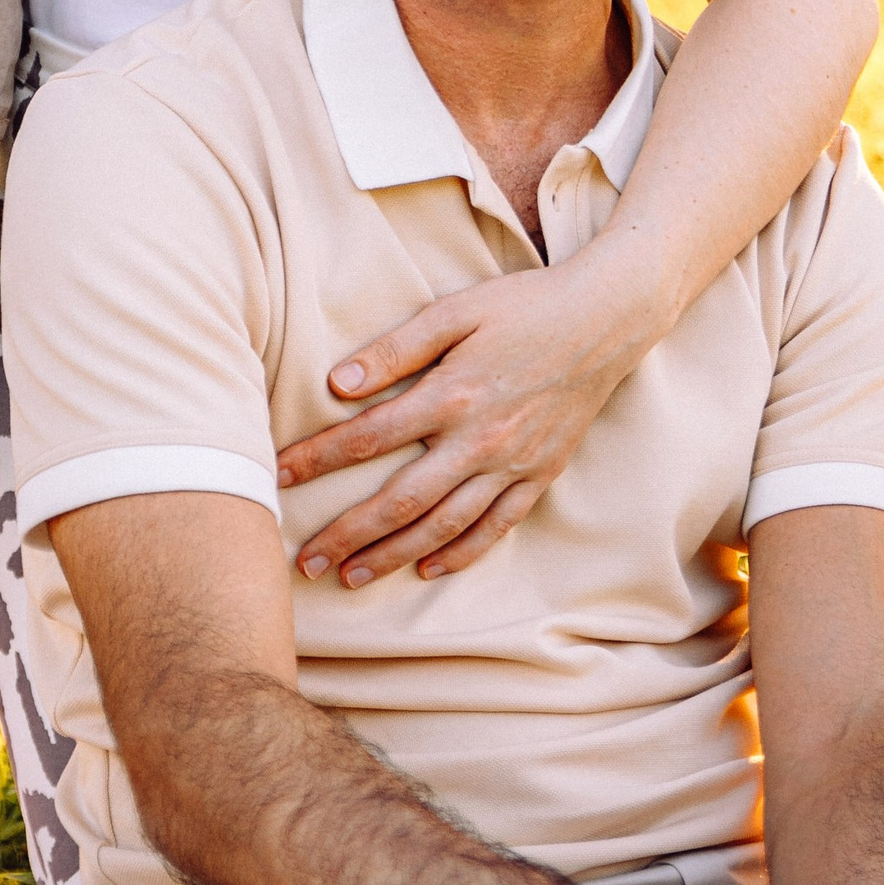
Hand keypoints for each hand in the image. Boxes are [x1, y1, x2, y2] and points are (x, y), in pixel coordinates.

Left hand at [277, 251, 660, 585]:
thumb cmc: (524, 306)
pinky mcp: (540, 475)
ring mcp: (513, 464)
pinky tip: (426, 569)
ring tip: (351, 578)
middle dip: (348, 534)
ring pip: (443, 525)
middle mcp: (480, 439)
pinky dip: (460, 553)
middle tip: (304, 561)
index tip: (275, 476)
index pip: (368, 437)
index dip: (317, 459)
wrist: (607, 319)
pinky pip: (495, 526)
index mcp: (452, 394)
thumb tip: (337, 384)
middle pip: (401, 501)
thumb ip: (396, 348)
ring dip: (393, 557)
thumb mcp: (455, 311)